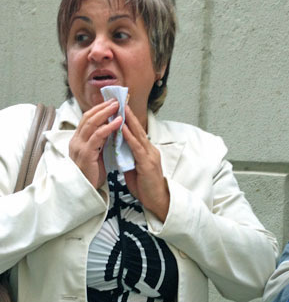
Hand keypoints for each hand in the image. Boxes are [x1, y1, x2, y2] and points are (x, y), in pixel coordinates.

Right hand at [69, 100, 121, 188]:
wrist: (87, 190)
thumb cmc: (93, 172)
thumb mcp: (97, 152)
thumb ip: (102, 140)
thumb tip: (112, 126)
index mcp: (78, 139)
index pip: (88, 118)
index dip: (99, 108)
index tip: (111, 101)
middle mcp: (76, 140)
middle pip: (88, 117)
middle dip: (103, 107)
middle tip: (116, 99)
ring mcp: (79, 147)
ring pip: (92, 124)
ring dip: (106, 113)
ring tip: (118, 106)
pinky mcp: (86, 154)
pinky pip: (98, 136)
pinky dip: (108, 127)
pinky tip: (118, 122)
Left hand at [122, 105, 169, 221]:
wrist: (157, 201)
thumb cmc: (145, 187)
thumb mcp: (134, 169)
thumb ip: (128, 157)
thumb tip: (117, 149)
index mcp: (147, 151)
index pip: (136, 132)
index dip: (129, 119)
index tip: (120, 108)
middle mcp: (150, 150)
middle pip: (138, 129)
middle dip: (129, 114)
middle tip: (120, 100)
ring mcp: (150, 156)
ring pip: (138, 135)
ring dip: (129, 121)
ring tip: (121, 108)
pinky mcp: (147, 163)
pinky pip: (136, 147)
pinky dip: (129, 136)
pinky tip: (122, 128)